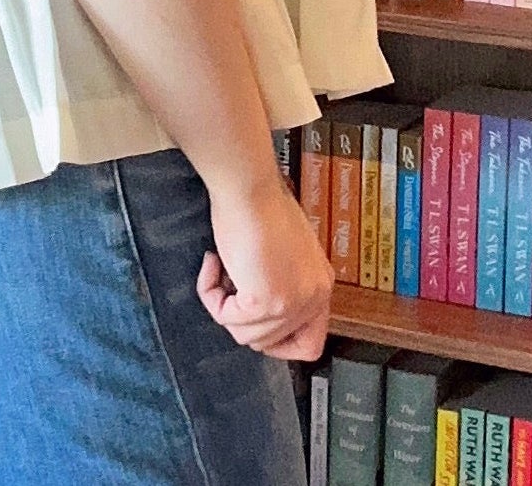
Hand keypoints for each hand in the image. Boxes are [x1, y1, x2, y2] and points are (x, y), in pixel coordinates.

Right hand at [196, 175, 332, 361]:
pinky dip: (211, 294)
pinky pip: (225, 317)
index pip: (310, 344)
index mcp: (320, 285)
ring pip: (244, 335)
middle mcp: (312, 299)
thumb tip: (257, 300)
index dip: (277, 342)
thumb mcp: (284, 251)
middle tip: (228, 284)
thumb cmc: (260, 203)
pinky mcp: (264, 301)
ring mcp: (291, 303)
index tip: (253, 321)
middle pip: (269, 341)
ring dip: (222, 304)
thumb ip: (282, 280)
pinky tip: (213, 264)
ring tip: (219, 268)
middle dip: (240, 317)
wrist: (249, 187)